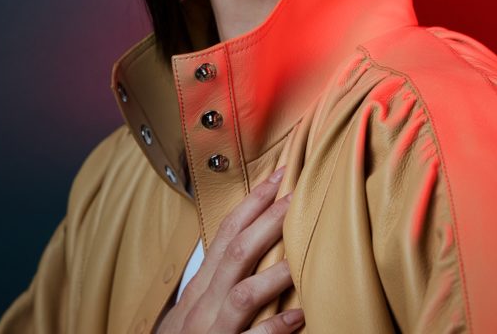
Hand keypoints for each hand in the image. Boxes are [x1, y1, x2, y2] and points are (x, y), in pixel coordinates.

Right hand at [157, 166, 302, 332]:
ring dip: (274, 272)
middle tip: (297, 195)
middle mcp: (202, 304)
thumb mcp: (195, 306)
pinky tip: (298, 316)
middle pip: (237, 252)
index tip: (278, 177)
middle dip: (267, 220)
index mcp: (200, 286)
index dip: (252, 202)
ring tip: (301, 255)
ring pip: (243, 293)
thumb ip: (220, 280)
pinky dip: (273, 328)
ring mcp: (211, 330)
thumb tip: (253, 247)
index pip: (226, 233)